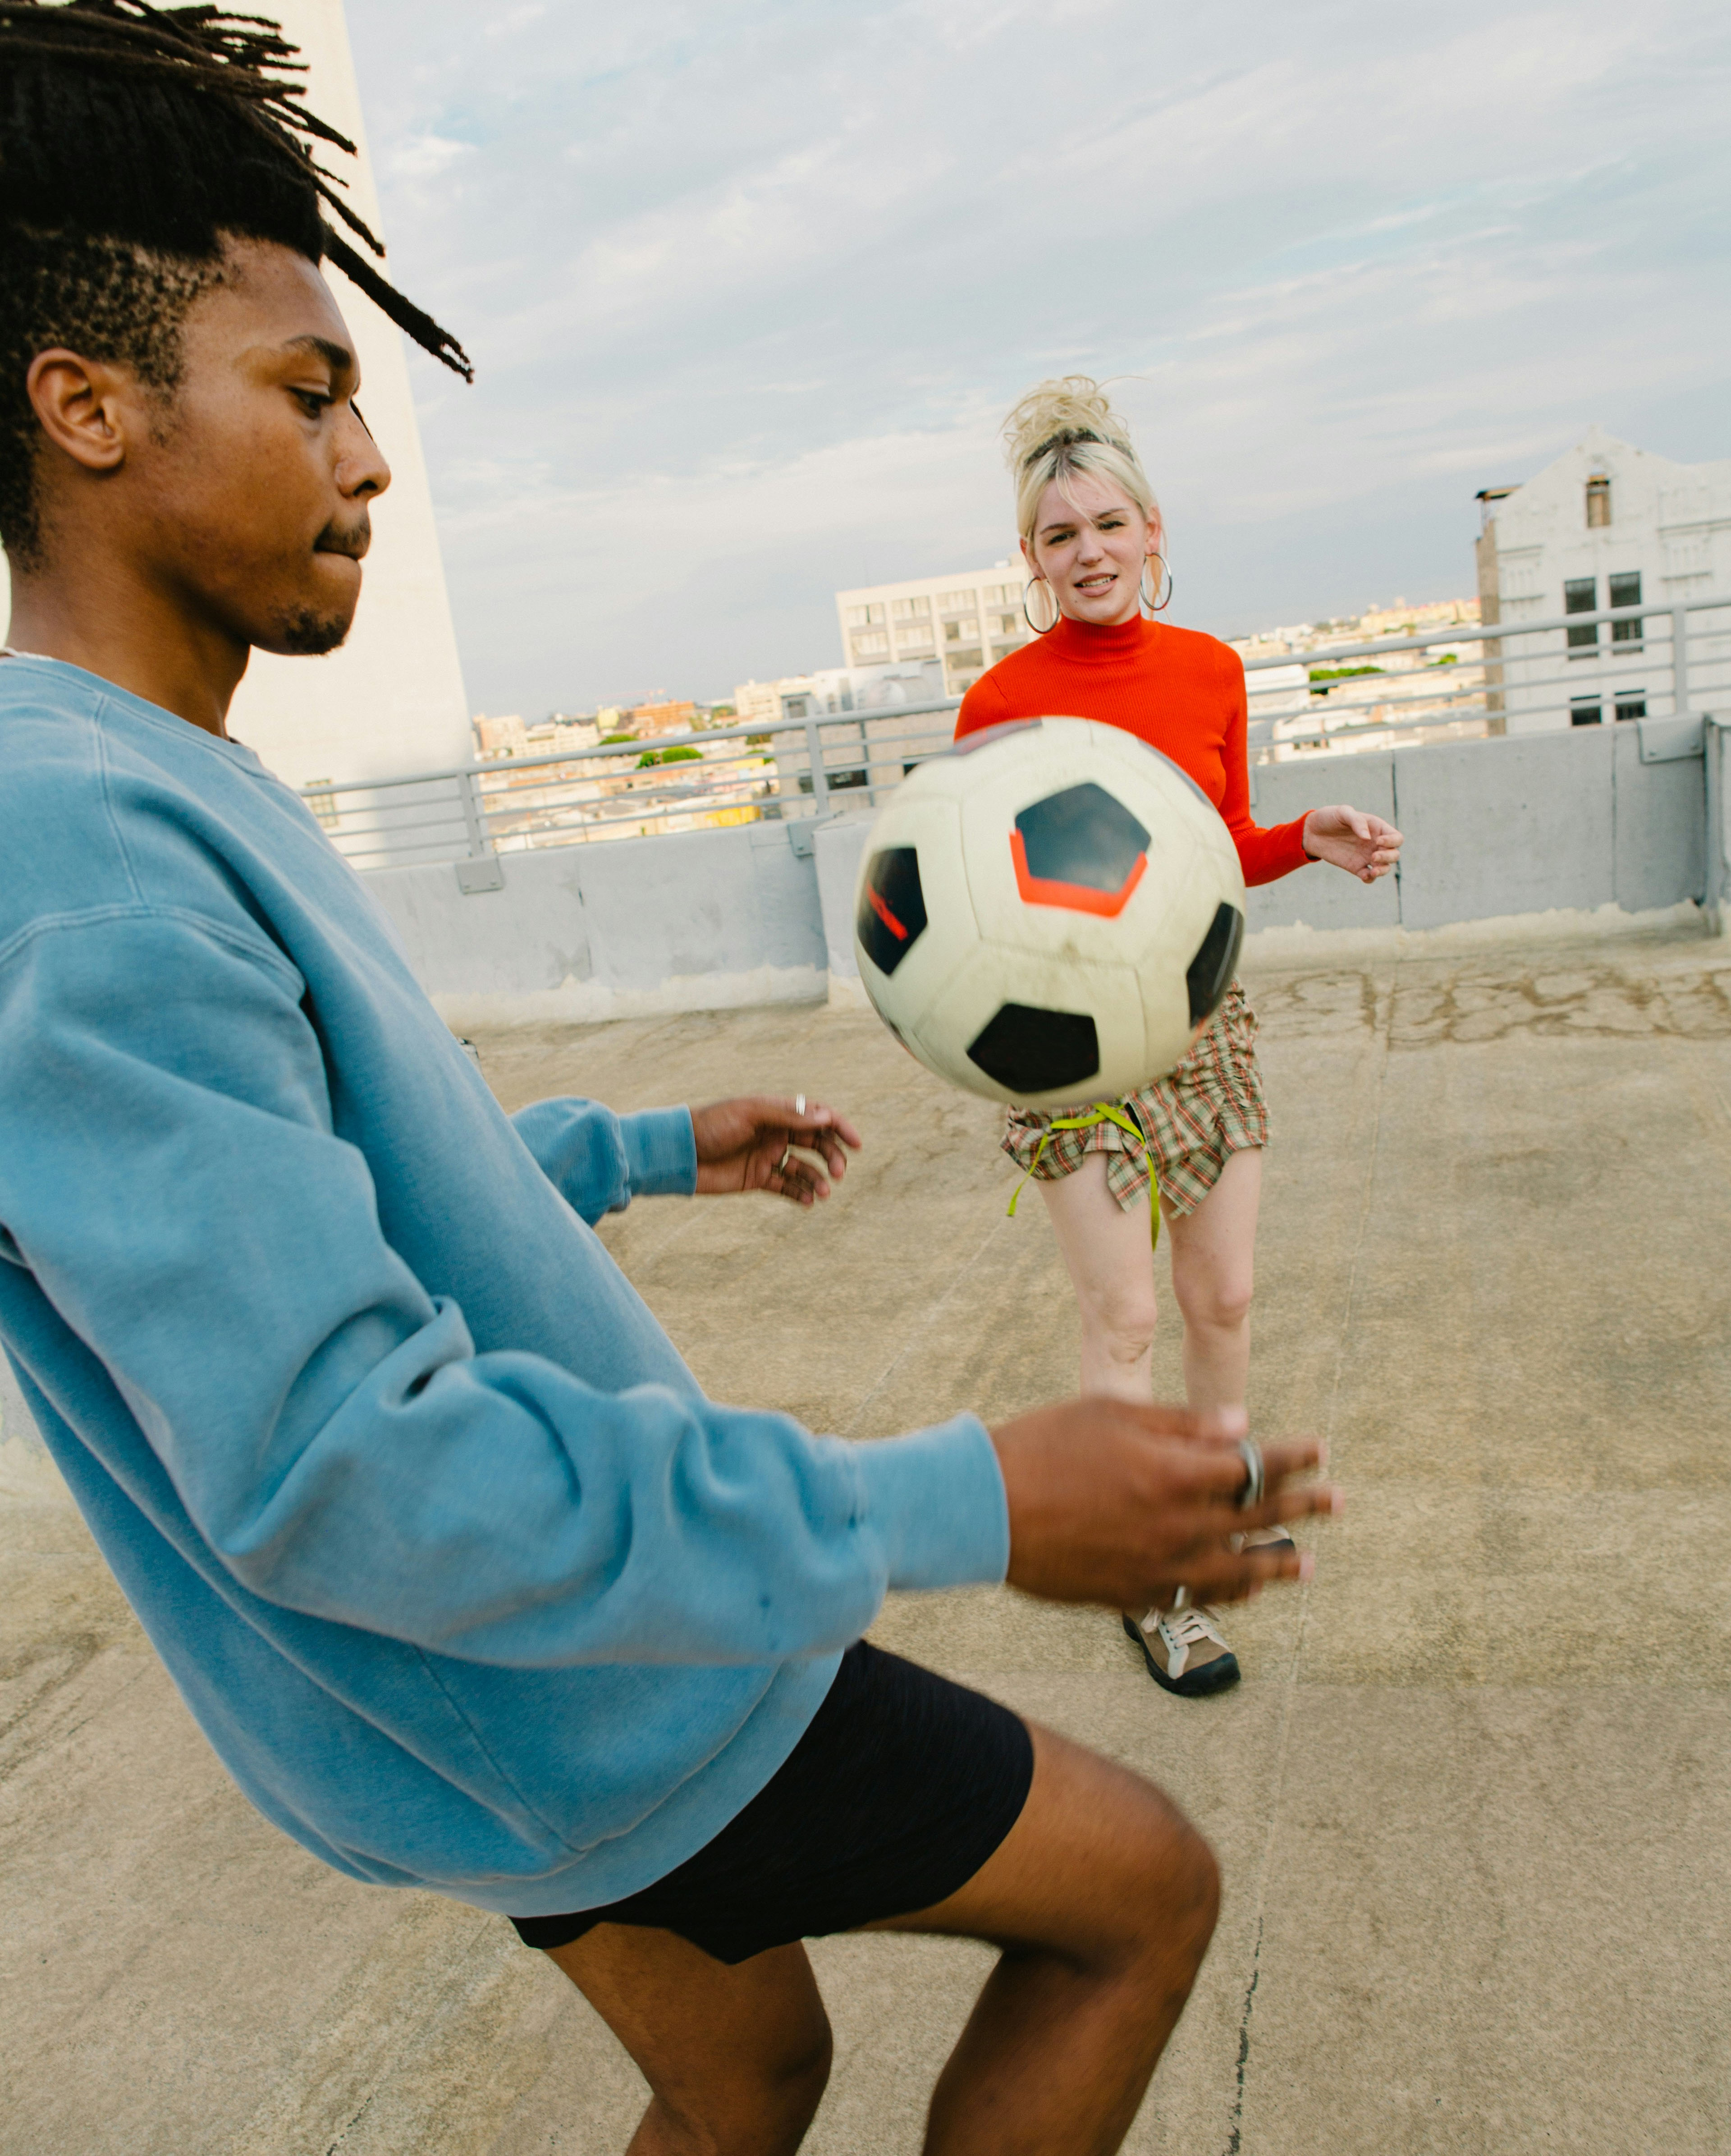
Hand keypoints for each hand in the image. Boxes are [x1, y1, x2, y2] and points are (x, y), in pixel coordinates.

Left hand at [690, 1095, 862, 1206]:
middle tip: (838, 1174)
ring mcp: (767, 1156)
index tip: (856, 1144)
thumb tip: (826, 1115)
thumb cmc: (711, 1126)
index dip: (839, 1127)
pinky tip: (808, 1201)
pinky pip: (786, 1186)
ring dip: (818, 1179)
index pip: (817, 1116)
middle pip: (816, 1144)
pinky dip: (800, 1194)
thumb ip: (788, 1116)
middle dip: (832, 1157)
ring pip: (804, 1168)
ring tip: (823, 1193)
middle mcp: (775, 1133)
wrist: (678, 1153)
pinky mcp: (757, 1178)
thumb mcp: (751, 1115)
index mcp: (776, 1112)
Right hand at [990, 1399, 1339, 1610]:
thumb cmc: (1043, 1446)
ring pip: (1235, 1573)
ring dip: (1275, 1566)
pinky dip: (1225, 1595)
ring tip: (1306, 1565)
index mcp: (1175, 1474)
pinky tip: (1241, 1591)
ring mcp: (1156, 1568)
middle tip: (1338, 1503)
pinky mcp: (1130, 1596)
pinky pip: (1193, 1601)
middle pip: (1257, 1519)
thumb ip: (1182, 1424)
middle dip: (1303, 1507)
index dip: (1293, 1457)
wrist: (984, 1508)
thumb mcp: (1112, 1414)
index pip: (1254, 1466)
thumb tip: (1242, 1425)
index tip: (1322, 1451)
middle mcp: (1177, 1527)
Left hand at [1302, 804, 1402, 882]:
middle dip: (1388, 857)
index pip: (1396, 838)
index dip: (1392, 841)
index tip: (1377, 841)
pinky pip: (1369, 876)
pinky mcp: (1356, 867)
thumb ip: (1357, 821)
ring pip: (1385, 867)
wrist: (1312, 832)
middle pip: (1394, 854)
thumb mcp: (1342, 812)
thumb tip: (1368, 838)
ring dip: (1383, 871)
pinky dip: (1370, 879)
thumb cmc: (1329, 817)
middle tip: (1373, 857)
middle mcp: (1375, 843)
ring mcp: (1366, 856)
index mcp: (1377, 828)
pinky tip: (1364, 876)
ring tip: (1373, 871)